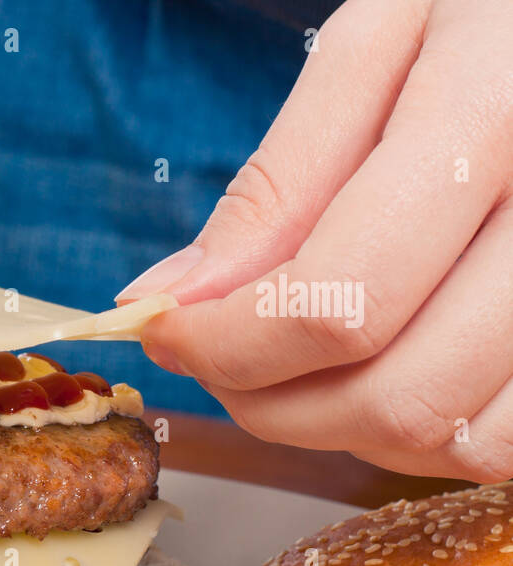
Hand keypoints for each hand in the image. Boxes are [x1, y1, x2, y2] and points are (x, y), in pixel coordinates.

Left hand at [121, 0, 512, 481]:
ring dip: (339, 427)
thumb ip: (276, 184)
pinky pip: (505, 440)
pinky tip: (380, 367)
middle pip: (396, 395)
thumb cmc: (487, 14)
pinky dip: (420, 433)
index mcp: (500, 114)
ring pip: (452, 437)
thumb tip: (171, 298)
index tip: (167, 329)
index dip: (228, 344)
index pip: (340, 300)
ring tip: (295, 360)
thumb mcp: (375, 50)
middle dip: (269, 402)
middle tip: (219, 358)